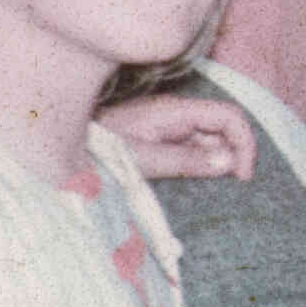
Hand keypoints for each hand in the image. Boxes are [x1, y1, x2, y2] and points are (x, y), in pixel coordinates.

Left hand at [100, 93, 254, 179]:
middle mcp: (176, 116)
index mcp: (175, 112)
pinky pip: (193, 152)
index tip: (243, 176)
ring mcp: (169, 129)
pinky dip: (203, 168)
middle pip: (223, 130)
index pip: (229, 116)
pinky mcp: (160, 143)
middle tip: (235, 190)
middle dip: (236, 156)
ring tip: (219, 194)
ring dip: (219, 165)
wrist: (60, 147)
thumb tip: (229, 162)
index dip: (245, 143)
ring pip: (210, 143)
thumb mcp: (143, 159)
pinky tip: (199, 189)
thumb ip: (186, 161)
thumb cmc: (96, 149)